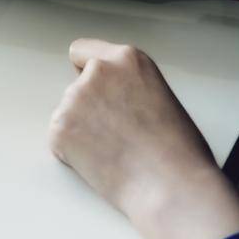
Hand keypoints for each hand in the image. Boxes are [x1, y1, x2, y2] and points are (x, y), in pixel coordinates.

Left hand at [49, 40, 238, 238]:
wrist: (172, 186)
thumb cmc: (179, 152)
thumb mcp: (159, 95)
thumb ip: (130, 85)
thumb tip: (116, 98)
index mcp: (127, 59)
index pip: (82, 52)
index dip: (86, 73)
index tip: (91, 88)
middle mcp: (97, 72)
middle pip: (76, 87)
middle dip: (88, 108)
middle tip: (115, 135)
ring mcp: (75, 98)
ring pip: (68, 114)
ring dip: (81, 131)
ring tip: (114, 152)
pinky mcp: (60, 127)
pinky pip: (59, 140)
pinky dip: (72, 154)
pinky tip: (101, 163)